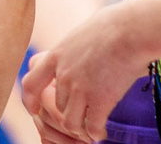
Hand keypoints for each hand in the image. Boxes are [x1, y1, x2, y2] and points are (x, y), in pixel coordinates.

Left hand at [22, 7, 147, 143]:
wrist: (130, 31)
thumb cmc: (112, 27)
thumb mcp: (81, 35)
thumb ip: (74, 51)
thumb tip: (78, 54)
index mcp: (56, 56)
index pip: (31, 83)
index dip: (30, 101)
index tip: (35, 111)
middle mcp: (64, 74)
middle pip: (56, 107)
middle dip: (69, 115)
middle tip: (82, 118)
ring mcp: (80, 88)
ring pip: (71, 122)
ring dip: (80, 129)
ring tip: (90, 130)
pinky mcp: (100, 100)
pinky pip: (92, 127)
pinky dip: (95, 133)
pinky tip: (102, 132)